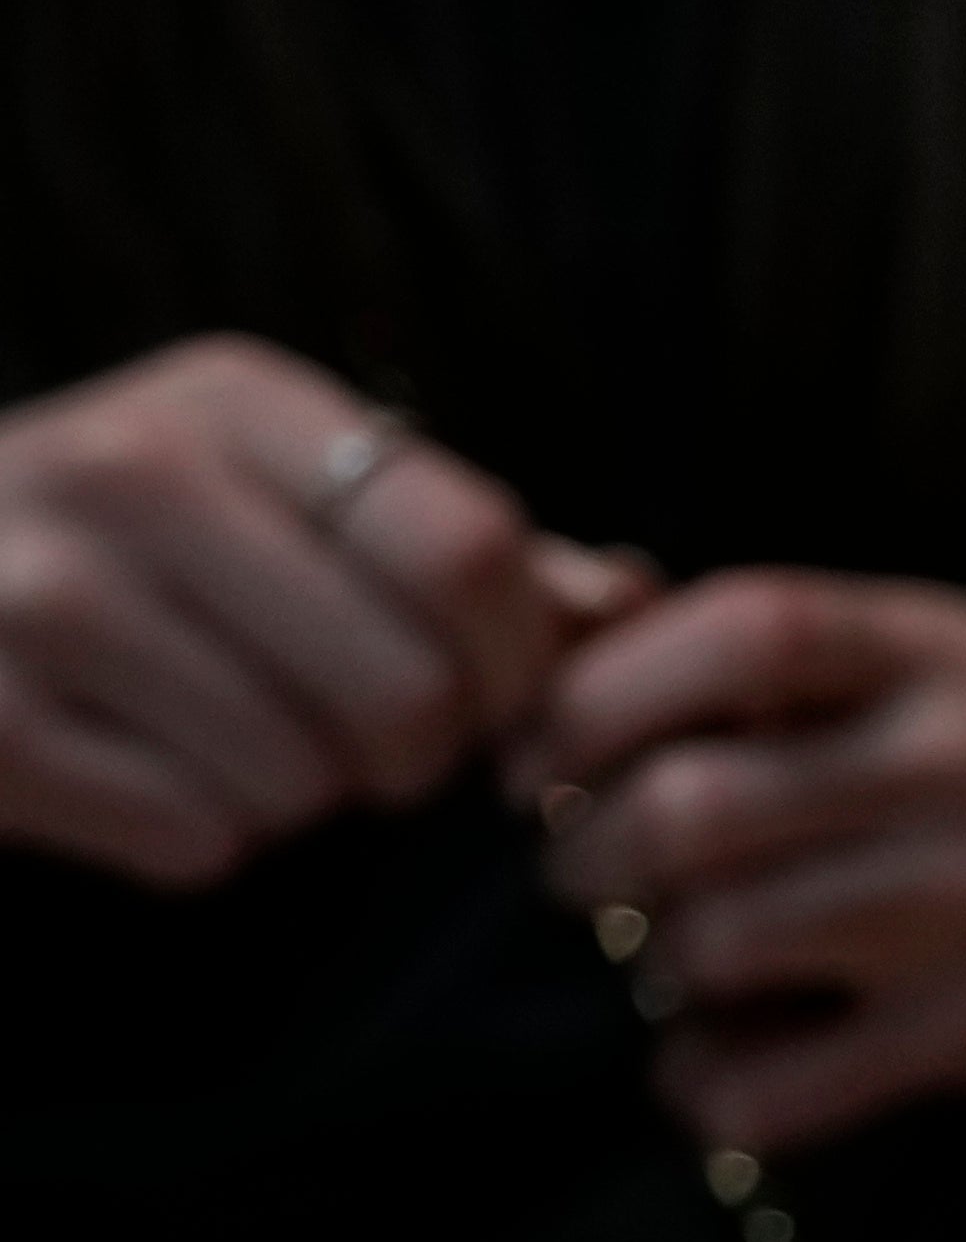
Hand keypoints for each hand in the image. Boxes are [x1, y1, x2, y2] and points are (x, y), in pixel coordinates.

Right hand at [0, 338, 640, 888]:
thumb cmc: (123, 538)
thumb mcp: (269, 484)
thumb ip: (448, 540)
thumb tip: (630, 605)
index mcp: (232, 401)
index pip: (469, 547)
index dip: (523, 657)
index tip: (507, 697)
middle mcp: (129, 480)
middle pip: (405, 686)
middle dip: (422, 754)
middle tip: (383, 753)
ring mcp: (36, 605)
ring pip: (299, 779)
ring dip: (300, 796)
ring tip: (239, 742)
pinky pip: (190, 840)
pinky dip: (198, 840)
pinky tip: (147, 778)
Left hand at [524, 573, 965, 1155]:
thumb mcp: (934, 645)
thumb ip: (771, 642)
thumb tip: (571, 608)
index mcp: (928, 649)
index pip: (739, 633)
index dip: (596, 693)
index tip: (542, 752)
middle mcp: (952, 765)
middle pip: (685, 810)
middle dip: (584, 854)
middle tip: (591, 867)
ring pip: (709, 946)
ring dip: (651, 960)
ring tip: (678, 948)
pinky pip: (769, 1089)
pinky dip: (702, 1082)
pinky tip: (721, 1051)